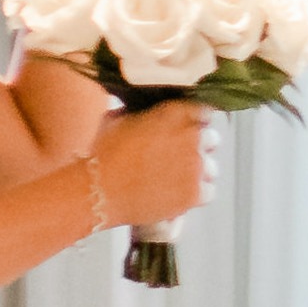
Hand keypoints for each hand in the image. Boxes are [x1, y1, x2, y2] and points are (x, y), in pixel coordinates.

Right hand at [92, 101, 210, 230]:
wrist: (96, 189)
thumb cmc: (102, 153)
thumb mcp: (120, 117)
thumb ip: (145, 111)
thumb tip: (151, 110)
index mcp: (175, 113)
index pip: (204, 111)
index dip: (194, 122)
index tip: (187, 129)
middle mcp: (191, 137)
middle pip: (211, 140)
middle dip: (196, 147)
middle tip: (175, 158)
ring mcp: (196, 166)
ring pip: (211, 168)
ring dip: (197, 173)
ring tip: (172, 179)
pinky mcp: (194, 193)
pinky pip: (208, 192)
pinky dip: (195, 195)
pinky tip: (175, 195)